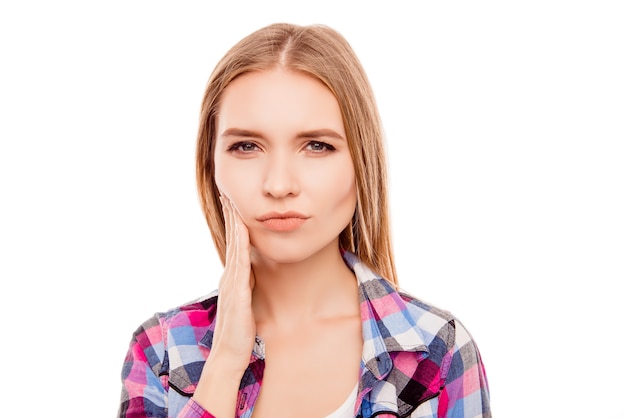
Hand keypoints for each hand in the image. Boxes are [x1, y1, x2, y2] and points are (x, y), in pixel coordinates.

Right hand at [192, 195, 255, 415]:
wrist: (230, 353)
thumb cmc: (240, 331)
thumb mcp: (245, 302)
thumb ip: (246, 285)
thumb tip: (252, 272)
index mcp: (233, 278)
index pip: (233, 245)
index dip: (234, 223)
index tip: (233, 204)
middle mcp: (230, 277)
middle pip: (231, 240)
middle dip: (230, 216)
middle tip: (228, 194)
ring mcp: (232, 284)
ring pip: (234, 248)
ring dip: (234, 225)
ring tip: (233, 205)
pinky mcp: (238, 293)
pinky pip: (240, 265)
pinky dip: (240, 247)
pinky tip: (243, 233)